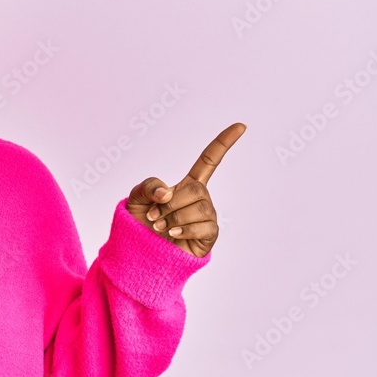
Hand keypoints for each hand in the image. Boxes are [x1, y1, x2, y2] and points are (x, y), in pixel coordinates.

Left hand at [126, 123, 245, 257]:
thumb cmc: (140, 223)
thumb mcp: (136, 198)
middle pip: (195, 189)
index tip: (241, 126)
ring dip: (173, 218)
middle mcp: (201, 199)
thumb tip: (168, 193)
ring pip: (199, 208)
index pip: (209, 160)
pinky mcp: (209, 236)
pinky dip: (184, 229)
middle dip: (170, 203)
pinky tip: (173, 234)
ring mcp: (207, 217)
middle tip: (154, 216)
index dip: (223, 143)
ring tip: (160, 227)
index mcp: (186, 184)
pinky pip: (204, 227)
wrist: (139, 251)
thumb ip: (148, 186)